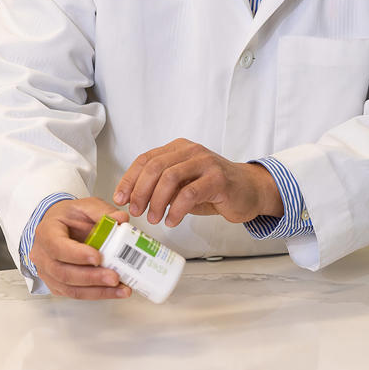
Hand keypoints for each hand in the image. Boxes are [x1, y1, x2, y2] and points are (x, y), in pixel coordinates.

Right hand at [30, 197, 131, 299]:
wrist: (59, 225)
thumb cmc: (70, 216)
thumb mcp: (86, 206)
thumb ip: (103, 212)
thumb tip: (121, 219)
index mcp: (47, 232)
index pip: (57, 247)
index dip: (77, 255)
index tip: (98, 257)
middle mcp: (43, 255)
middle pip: (64, 273)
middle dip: (92, 277)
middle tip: (114, 277)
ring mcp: (48, 273)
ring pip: (70, 288)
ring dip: (98, 291)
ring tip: (120, 289)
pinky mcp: (58, 285)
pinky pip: (76, 294)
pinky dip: (97, 294)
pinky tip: (114, 291)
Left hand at [112, 138, 283, 226]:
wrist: (248, 190)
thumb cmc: (213, 189)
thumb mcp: (183, 185)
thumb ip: (161, 187)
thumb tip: (132, 199)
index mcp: (178, 149)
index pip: (146, 159)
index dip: (129, 179)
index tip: (120, 199)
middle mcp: (191, 151)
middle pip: (155, 167)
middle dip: (140, 191)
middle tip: (136, 212)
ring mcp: (205, 162)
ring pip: (170, 177)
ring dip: (156, 201)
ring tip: (154, 219)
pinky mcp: (218, 178)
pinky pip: (189, 193)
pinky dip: (176, 210)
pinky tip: (172, 221)